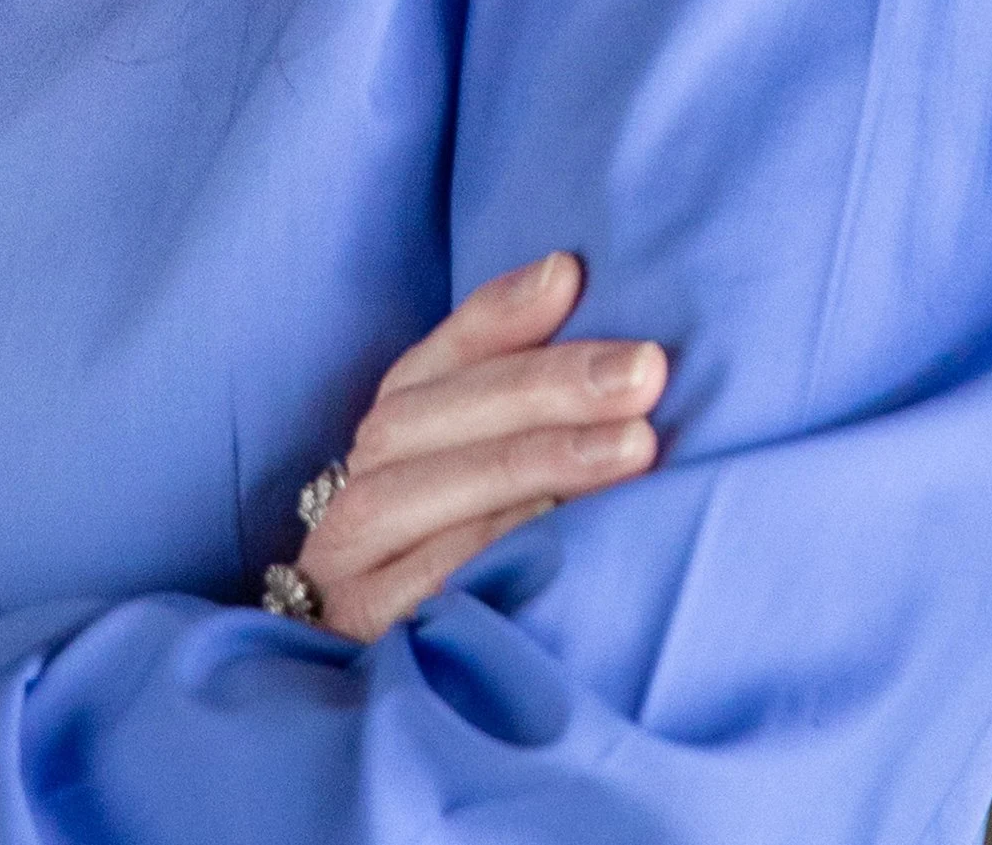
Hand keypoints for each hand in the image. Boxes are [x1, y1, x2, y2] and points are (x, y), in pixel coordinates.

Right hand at [295, 253, 664, 641]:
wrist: (390, 717)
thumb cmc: (464, 576)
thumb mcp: (479, 476)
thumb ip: (511, 385)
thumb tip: (567, 273)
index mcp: (383, 447)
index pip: (429, 362)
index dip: (497, 314)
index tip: (574, 276)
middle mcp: (353, 497)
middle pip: (426, 420)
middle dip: (542, 388)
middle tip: (643, 373)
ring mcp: (348, 571)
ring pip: (420, 495)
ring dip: (533, 464)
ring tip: (633, 445)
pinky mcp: (362, 640)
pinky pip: (425, 587)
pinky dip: (494, 553)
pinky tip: (566, 535)